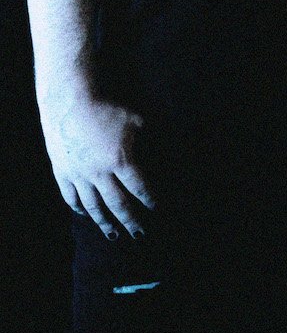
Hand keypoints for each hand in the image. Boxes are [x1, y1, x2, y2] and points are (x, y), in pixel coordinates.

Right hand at [41, 94, 154, 239]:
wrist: (71, 97)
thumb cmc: (112, 105)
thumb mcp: (143, 120)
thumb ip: (159, 140)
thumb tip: (178, 156)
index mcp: (122, 161)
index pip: (141, 189)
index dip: (151, 201)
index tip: (159, 211)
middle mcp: (99, 172)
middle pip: (118, 203)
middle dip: (131, 221)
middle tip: (140, 236)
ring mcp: (78, 173)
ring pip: (93, 205)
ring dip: (105, 221)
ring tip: (114, 236)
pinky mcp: (62, 170)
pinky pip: (70, 196)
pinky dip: (79, 208)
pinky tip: (85, 216)